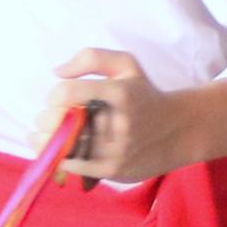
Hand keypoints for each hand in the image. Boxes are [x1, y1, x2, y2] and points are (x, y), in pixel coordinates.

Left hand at [40, 49, 200, 181]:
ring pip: (60, 145)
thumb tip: (57, 72)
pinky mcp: (113, 168)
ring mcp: (115, 148)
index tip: (58, 99)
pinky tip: (62, 151)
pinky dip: (60, 158)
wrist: (179, 131)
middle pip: (58, 121)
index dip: (54, 95)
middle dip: (47, 119)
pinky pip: (71, 165)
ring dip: (48, 140)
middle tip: (54, 119)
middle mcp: (118, 121)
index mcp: (119, 92)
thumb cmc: (144, 96)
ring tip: (52, 135)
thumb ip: (91, 58)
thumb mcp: (126, 65)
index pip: (66, 92)